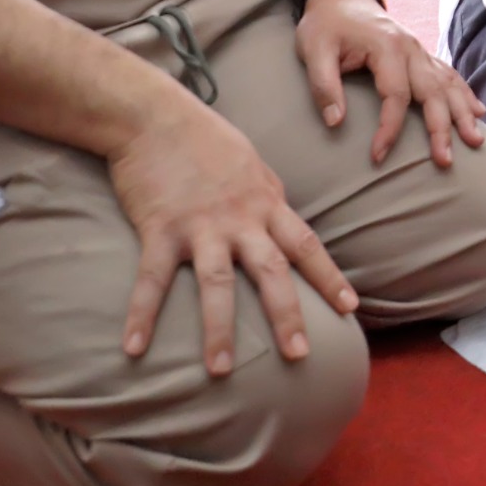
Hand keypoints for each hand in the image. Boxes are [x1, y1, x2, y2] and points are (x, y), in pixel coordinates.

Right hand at [108, 93, 358, 377]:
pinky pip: (152, 279)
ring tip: (223, 370)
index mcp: (267, 203)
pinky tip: (133, 348)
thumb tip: (282, 220)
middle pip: (273, 272)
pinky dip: (141, 315)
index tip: (351, 308)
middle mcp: (241, 218)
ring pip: (217, 284)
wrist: (155, 114)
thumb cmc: (204, 138)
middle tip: (301, 355)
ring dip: (219, 330)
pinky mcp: (160, 228)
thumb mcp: (251, 164)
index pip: (307, 245)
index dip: (330, 277)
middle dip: (289, 315)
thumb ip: (266, 198)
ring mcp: (201, 225)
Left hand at [294, 0, 485, 167]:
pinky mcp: (422, 54)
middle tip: (445, 160)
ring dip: (463, 113)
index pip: (395, 95)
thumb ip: (323, 86)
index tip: (378, 156)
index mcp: (386, 47)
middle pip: (433, 91)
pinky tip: (479, 112)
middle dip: (441, 128)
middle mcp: (411, 48)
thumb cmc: (325, 25)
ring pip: (449, 84)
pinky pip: (450, 74)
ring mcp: (420, 50)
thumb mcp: (313, 51)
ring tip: (475, 141)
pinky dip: (466, 94)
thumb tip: (335, 123)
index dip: (389, 128)